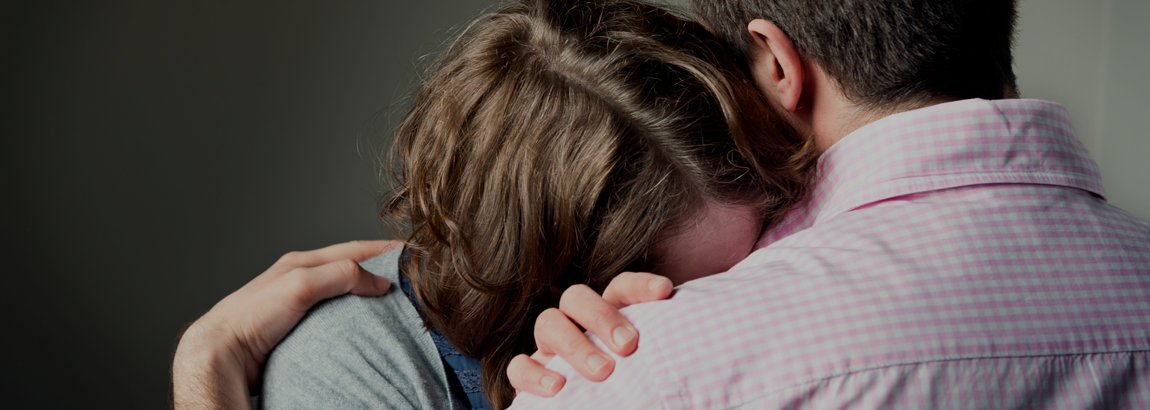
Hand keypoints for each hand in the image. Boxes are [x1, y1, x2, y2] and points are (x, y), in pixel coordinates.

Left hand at [171, 240, 401, 409]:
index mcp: (303, 262)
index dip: (384, 249)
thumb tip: (378, 280)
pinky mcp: (298, 328)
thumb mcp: (300, 285)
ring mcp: (300, 304)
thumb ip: (339, 275)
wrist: (223, 350)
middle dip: (380, 269)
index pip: (354, 249)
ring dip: (367, 295)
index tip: (411, 251)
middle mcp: (302, 279)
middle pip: (351, 269)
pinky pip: (335, 318)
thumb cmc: (252, 315)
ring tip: (393, 303)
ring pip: (344, 293)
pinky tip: (364, 327)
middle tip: (410, 277)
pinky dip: (354, 317)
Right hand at [506, 271, 672, 396]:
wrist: (600, 405)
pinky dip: (534, 374)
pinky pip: (519, 365)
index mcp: (606, 313)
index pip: (620, 287)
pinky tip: (558, 388)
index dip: (639, 285)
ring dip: (574, 344)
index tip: (663, 292)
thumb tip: (691, 357)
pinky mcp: (529, 373)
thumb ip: (655, 355)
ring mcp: (548, 346)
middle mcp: (574, 322)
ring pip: (547, 324)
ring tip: (603, 372)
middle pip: (576, 297)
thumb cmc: (629, 382)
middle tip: (629, 346)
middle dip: (601, 317)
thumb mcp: (644, 364)